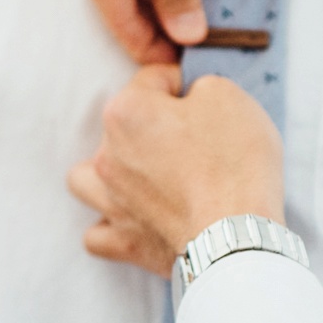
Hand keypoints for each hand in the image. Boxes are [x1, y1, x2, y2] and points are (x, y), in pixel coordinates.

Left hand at [68, 65, 283, 275]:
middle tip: (194, 143)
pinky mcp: (124, 243)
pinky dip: (112, 227)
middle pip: (119, 128)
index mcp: (126, 111)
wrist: (238, 235)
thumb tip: (191, 99)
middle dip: (151, 129)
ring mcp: (111, 201)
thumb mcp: (227, 95)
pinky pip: (97, 234)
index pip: (153, 80)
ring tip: (139, 177)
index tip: (209, 106)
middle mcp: (107, 154)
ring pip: (85, 179)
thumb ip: (198, 85)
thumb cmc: (234, 162)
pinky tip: (134, 222)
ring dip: (106, 175)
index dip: (185, 86)